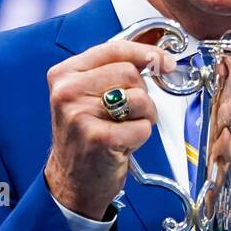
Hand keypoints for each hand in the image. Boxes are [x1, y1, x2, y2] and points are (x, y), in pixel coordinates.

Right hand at [43, 40, 175, 219]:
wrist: (74, 181)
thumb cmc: (87, 137)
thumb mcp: (91, 96)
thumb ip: (117, 70)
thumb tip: (158, 56)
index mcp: (65, 74)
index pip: (114, 49)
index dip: (147, 53)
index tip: (165, 62)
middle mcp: (67, 92)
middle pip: (131, 74)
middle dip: (142, 94)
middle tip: (128, 114)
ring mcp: (79, 115)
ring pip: (140, 99)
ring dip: (143, 117)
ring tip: (123, 129)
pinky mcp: (98, 139)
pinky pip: (142, 127)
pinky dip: (140, 137)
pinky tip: (122, 144)